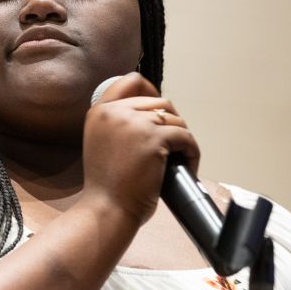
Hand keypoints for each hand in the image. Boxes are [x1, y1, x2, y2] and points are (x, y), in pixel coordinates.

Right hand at [81, 72, 199, 224]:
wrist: (107, 208)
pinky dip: (191, 152)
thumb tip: (155, 114)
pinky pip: (186, 137)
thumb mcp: (101, 142)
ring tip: (180, 159)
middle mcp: (114, 112)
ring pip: (176, 119)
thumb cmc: (107, 185)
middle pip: (159, 101)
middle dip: (171, 123)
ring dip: (182, 139)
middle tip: (173, 146)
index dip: (151, 91)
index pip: (130, 81)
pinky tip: (187, 166)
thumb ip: (118, 124)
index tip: (160, 110)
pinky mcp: (154, 138)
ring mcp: (134, 123)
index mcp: (99, 112)